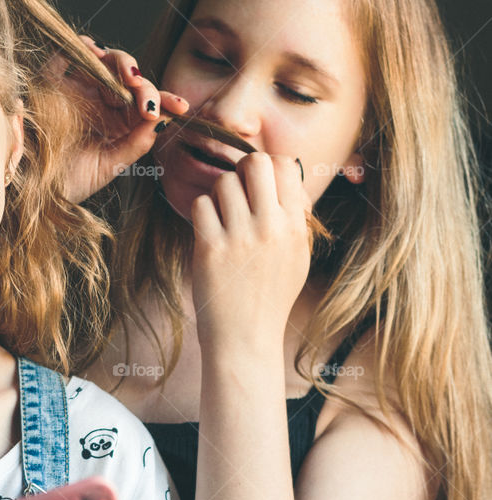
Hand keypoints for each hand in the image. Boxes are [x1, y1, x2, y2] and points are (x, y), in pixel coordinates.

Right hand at [53, 36, 188, 202]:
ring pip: (104, 62)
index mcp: (116, 122)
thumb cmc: (67, 182)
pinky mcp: (50, 84)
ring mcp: (76, 89)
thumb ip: (136, 144)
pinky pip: (64, 57)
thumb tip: (162, 120)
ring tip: (130, 79)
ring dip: (121, 65)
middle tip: (148, 106)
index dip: (164, 101)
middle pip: (128, 80)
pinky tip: (93, 50)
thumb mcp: (109, 166)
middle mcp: (99, 102)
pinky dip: (79, 47)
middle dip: (144, 87)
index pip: (145, 104)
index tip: (181, 107)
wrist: (29, 190)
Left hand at [190, 152, 312, 355]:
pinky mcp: (211, 248)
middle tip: (238, 192)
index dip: (270, 167)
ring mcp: (240, 237)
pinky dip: (202, 214)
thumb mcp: (297, 256)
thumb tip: (284, 176)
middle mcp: (270, 227)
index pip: (287, 166)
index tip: (260, 185)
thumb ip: (294, 217)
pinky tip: (209, 233)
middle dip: (242, 170)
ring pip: (224, 182)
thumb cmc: (270, 296)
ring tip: (223, 219)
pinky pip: (201, 205)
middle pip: (255, 162)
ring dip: (219, 195)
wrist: (246, 337)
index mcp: (295, 226)